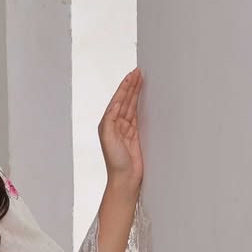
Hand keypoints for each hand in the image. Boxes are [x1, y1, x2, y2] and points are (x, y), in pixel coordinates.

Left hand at [98, 67, 143, 187]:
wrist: (125, 178)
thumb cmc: (115, 162)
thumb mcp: (108, 138)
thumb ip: (110, 120)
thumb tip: (116, 105)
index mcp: (108, 124)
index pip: (118, 100)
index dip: (125, 87)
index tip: (132, 75)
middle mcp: (116, 125)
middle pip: (125, 100)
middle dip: (131, 86)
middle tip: (139, 73)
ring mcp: (126, 130)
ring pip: (132, 106)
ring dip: (136, 93)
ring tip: (141, 80)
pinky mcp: (135, 135)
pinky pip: (138, 115)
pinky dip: (140, 105)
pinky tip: (143, 97)